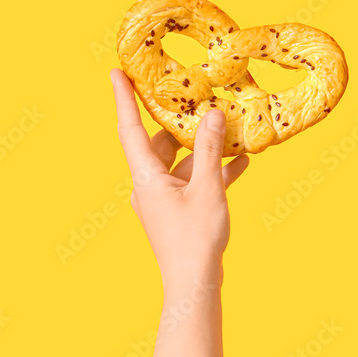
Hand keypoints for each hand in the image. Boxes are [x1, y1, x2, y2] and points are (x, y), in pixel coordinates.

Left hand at [110, 68, 249, 291]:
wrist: (194, 284)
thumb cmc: (195, 238)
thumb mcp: (207, 187)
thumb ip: (210, 149)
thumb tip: (212, 114)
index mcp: (146, 177)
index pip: (129, 130)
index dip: (123, 99)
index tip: (116, 72)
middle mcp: (148, 186)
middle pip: (160, 144)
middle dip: (179, 123)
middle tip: (194, 99)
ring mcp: (163, 200)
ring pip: (181, 162)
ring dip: (203, 148)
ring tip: (229, 129)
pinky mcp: (178, 211)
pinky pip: (194, 181)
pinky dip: (212, 171)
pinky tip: (241, 162)